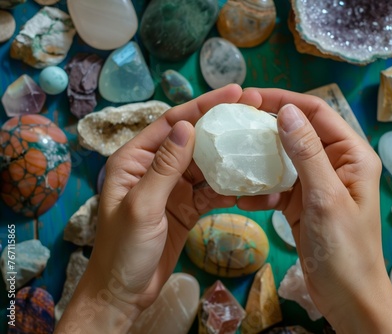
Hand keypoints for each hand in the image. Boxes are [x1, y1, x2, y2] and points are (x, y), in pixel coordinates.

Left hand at [56, 85, 242, 332]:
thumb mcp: (143, 207)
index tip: (233, 92)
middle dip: (222, 126)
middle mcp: (155, 168)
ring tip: (260, 143)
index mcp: (134, 160)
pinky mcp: (187, 206)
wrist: (125, 293)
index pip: (171, 124)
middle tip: (254, 111)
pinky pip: (212, 191)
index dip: (202, 106)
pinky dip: (231, 188)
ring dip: (230, 157)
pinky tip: (252, 184)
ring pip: (207, 164)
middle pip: (193, 140)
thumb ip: (164, 168)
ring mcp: (173, 188)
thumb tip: (186, 127)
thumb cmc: (123, 250)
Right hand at [237, 88, 391, 332]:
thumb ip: (307, 153)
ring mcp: (317, 184)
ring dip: (260, 160)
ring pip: (284, 160)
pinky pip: (278, 187)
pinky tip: (241, 197)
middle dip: (267, 128)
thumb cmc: (346, 249)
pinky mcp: (302, 204)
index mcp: (352, 155)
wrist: (348, 297)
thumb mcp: (325, 198)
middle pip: (298, 133)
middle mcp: (336, 164)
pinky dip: (260, 190)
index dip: (285, 101)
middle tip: (233, 124)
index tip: (250, 98)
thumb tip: (287, 111)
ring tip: (231, 158)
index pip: (317, 113)